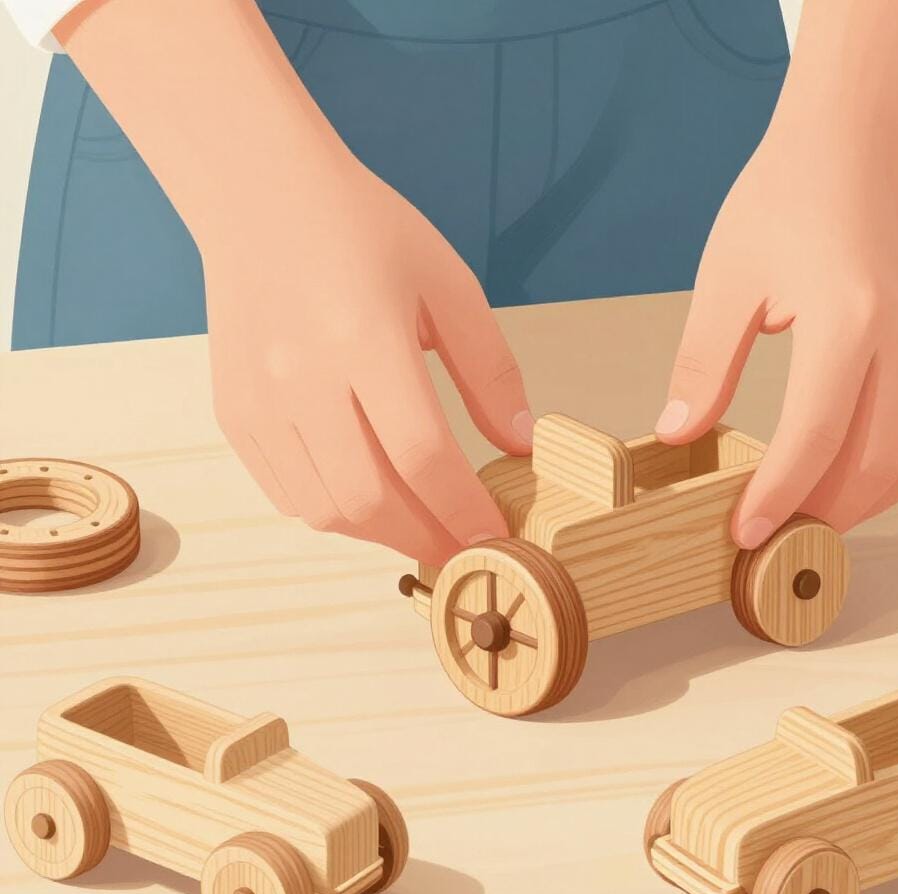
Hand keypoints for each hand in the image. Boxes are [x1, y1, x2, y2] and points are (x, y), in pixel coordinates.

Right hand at [53, 0, 532, 566]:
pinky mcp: (233, 413)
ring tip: (418, 524)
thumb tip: (523, 445)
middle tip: (460, 547)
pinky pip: (285, 493)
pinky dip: (333, 511)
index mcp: (364, 338)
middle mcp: (302, 379)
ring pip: (323, 509)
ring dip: (381, 533)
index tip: (495, 536)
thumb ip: (491, 371)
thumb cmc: (364, 233)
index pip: (421, 455)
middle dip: (425, 538)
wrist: (259, 200)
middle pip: (369, 499)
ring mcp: (258, 402)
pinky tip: (366, 496)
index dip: (464, 510)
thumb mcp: (448, 286)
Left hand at [655, 0, 897, 547]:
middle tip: (772, 535)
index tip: (744, 535)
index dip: (776, 498)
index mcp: (848, 322)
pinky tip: (848, 478)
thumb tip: (678, 436)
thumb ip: (702, 367)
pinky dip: (893, 473)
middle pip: (870, 466)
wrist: (859, 144)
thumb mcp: (725, 283)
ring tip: (805, 513)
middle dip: (817, 513)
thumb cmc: (786, 200)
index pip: (812, 440)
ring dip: (860, 503)